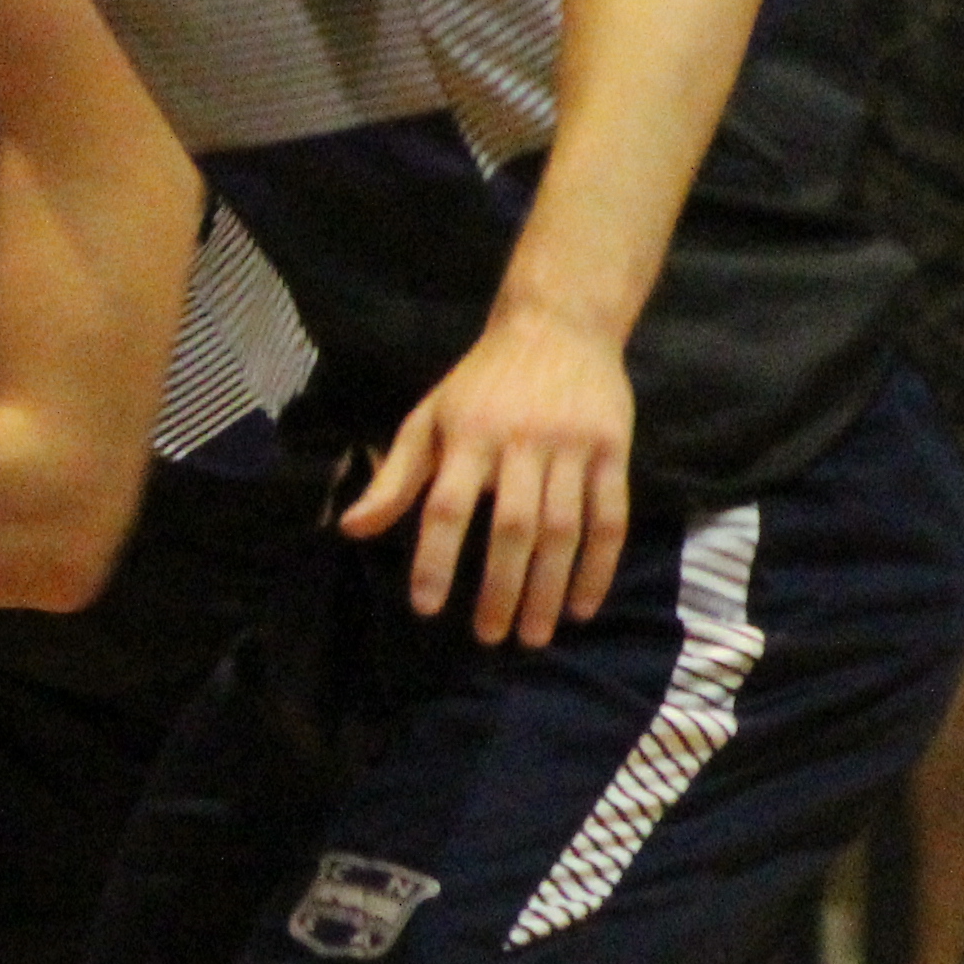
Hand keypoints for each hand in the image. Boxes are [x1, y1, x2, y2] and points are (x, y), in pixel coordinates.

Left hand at [341, 303, 633, 642]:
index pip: (446, 506)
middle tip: (491, 638)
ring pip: (563, 530)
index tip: (427, 608)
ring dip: (549, 589)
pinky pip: (609, 518)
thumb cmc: (481, 382)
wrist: (558, 326)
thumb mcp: (428, 418)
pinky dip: (598, 567)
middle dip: (501, 589)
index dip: (435, 558)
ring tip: (534, 635)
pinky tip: (583, 605)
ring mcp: (571, 448)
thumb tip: (351, 530)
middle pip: (512, 527)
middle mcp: (520, 443)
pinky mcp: (613, 451)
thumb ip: (396, 477)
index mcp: (467, 435)